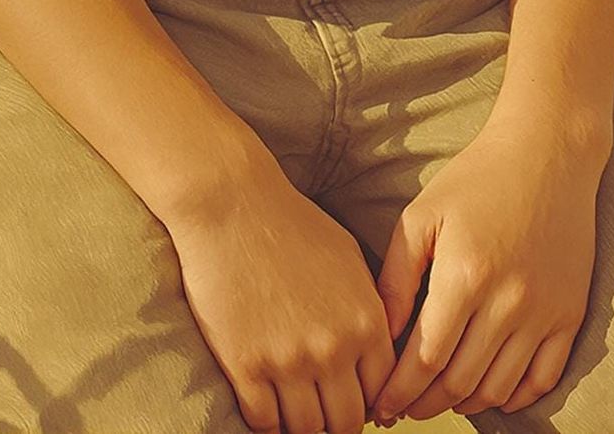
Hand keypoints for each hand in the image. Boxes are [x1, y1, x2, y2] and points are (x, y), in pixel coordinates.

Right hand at [167, 154, 398, 433]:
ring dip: (301, 425)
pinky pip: (264, 423)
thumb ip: (370, 309)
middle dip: (337, 423)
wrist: (232, 203)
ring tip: (293, 411)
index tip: (350, 401)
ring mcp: (289, 361)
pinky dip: (266, 422)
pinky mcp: (246, 366)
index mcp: (365, 321)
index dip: (368, 403)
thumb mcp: (349, 260)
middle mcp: (334, 348)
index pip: (381, 392)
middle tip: (322, 413)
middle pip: (347, 421)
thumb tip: (379, 356)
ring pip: (307, 429)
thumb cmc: (290, 224)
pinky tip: (264, 405)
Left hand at [367, 110, 604, 424]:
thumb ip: (396, 277)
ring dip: (464, 403)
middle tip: (403, 408)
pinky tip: (489, 393)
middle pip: (459, 381)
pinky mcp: (570, 314)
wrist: (547, 153)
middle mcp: (507, 301)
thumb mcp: (422, 215)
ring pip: (498, 387)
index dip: (399, 391)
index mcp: (465, 275)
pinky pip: (543, 378)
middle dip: (424, 403)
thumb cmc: (476, 179)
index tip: (380, 406)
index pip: (425, 359)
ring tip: (439, 399)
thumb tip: (381, 333)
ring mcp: (544, 312)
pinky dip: (514, 397)